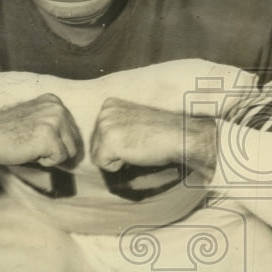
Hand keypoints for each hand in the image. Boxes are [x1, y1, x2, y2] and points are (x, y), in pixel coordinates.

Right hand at [0, 93, 81, 166]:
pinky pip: (59, 159)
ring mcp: (54, 121)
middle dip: (55, 149)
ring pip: (69, 151)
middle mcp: (57, 108)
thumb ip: (55, 124)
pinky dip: (45, 161)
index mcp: (54, 101)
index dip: (54, 142)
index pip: (72, 131)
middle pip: (74, 142)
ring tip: (31, 146)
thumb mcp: (36, 119)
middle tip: (31, 143)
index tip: (33, 136)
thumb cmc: (8, 132)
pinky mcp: (49, 136)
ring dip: (51, 156)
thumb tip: (76, 147)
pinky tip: (30, 151)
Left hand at [90, 97, 215, 175]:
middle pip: (95, 145)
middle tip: (136, 144)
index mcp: (108, 105)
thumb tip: (100, 145)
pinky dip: (117, 166)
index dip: (116, 143)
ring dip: (116, 158)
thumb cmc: (159, 132)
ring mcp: (104, 126)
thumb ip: (114, 125)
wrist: (177, 136)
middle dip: (114, 151)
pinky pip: (103, 165)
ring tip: (135, 148)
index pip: (98, 134)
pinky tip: (133, 154)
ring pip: (97, 156)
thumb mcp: (131, 120)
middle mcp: (103, 112)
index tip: (135, 136)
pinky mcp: (108, 142)